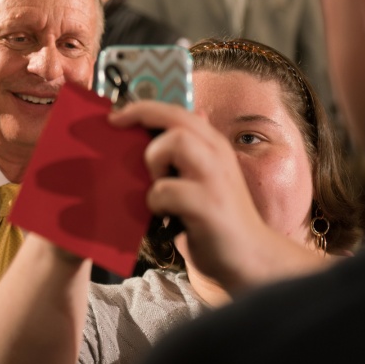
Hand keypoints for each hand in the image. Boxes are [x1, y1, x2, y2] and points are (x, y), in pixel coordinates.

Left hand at [109, 101, 278, 291]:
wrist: (249, 255)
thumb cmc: (214, 216)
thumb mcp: (200, 177)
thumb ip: (184, 155)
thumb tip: (159, 129)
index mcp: (211, 144)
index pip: (176, 111)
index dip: (143, 108)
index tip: (115, 116)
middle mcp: (216, 153)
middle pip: (175, 117)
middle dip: (141, 116)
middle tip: (116, 129)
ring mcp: (214, 177)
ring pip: (174, 142)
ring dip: (154, 163)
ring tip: (158, 187)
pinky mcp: (208, 204)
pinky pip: (165, 190)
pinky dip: (155, 202)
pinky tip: (164, 216)